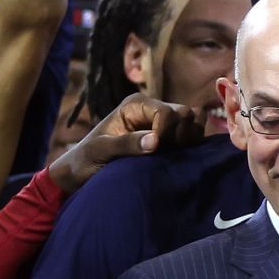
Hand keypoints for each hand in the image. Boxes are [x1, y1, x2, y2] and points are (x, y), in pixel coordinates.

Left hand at [49, 95, 203, 194]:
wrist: (83, 173)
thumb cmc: (86, 160)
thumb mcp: (100, 151)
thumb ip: (126, 144)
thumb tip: (156, 142)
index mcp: (135, 105)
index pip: (167, 112)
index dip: (166, 132)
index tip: (155, 150)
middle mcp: (152, 108)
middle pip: (185, 114)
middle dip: (180, 135)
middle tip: (165, 153)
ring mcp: (164, 122)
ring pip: (194, 122)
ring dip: (189, 140)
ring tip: (172, 154)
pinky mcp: (172, 136)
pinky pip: (195, 134)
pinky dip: (193, 145)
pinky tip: (178, 156)